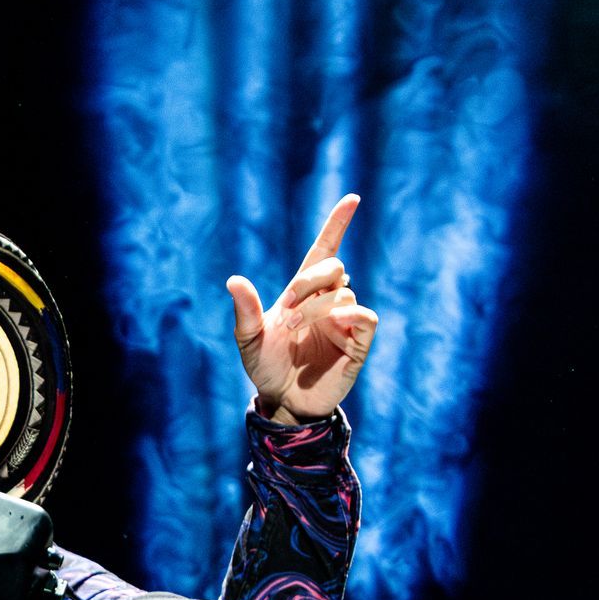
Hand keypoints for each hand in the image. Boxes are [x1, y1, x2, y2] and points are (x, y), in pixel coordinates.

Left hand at [226, 193, 377, 423]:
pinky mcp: (357, 343)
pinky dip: (351, 312)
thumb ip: (245, 309)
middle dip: (311, 280)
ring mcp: (343, 321)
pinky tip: (334, 319)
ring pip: (344, 291)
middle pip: (334, 266)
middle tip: (288, 307)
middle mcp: (327, 301)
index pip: (325, 250)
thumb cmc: (265, 367)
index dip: (338, 224)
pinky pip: (365, 316)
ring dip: (317, 306)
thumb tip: (233, 280)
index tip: (352, 198)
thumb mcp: (248, 339)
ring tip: (293, 329)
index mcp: (303, 293)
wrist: (281, 401)